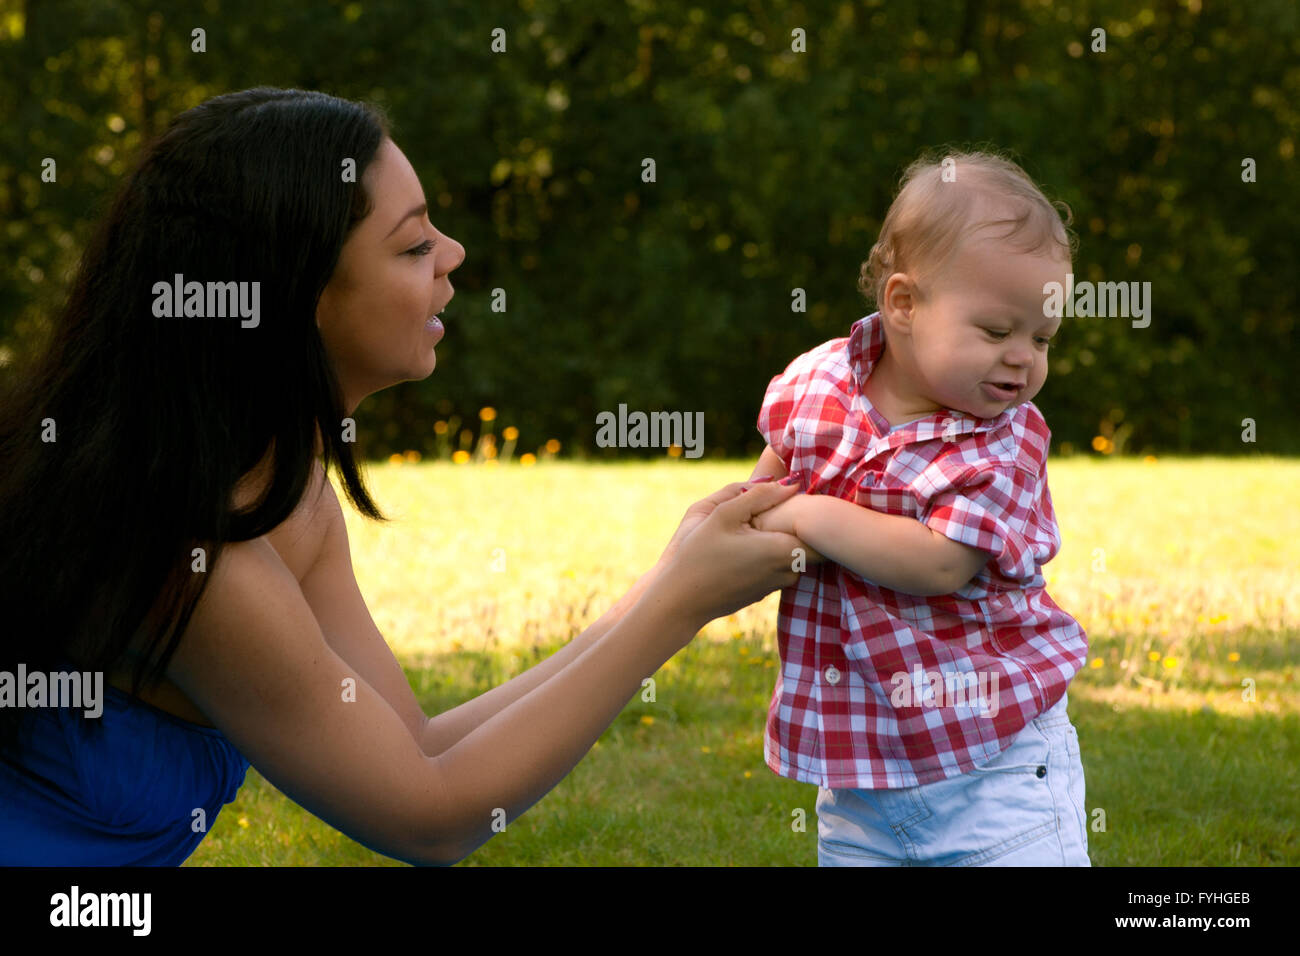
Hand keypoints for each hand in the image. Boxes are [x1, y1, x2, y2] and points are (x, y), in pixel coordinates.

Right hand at [655, 482, 813, 629]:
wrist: (682, 600)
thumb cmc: (699, 555)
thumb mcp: (725, 514)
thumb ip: (761, 495)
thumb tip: (793, 484)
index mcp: (783, 550)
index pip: (820, 531)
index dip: (813, 514)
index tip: (796, 503)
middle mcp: (788, 572)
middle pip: (809, 542)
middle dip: (796, 525)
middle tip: (770, 511)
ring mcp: (777, 585)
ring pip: (793, 555)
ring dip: (781, 540)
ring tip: (752, 527)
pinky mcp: (764, 592)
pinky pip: (777, 567)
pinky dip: (769, 555)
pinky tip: (742, 548)